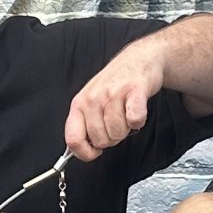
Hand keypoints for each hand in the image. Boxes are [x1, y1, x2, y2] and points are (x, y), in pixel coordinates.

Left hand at [65, 41, 164, 161]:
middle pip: (100, 140)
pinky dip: (139, 121)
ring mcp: (113, 94)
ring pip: (118, 133)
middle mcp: (93, 99)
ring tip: (126, 114)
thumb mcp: (90, 101)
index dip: (84, 153)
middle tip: (116, 123)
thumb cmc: (114, 83)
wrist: (138, 59)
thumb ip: (84, 124)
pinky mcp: (134, 90)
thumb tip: (79, 150)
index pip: (73, 139)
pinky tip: (136, 112)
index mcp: (79, 104)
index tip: (94, 152)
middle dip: (112, 138)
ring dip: (126, 129)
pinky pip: (135, 119)